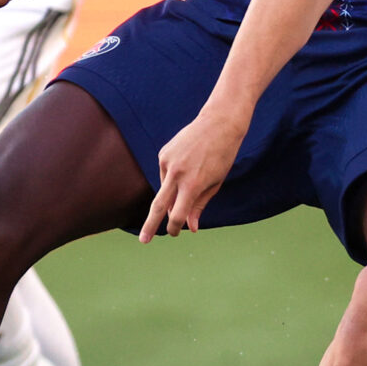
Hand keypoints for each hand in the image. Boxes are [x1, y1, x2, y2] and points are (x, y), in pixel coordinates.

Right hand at [138, 109, 248, 242]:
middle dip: (150, 226)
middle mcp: (177, 174)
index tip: (174, 233)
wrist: (219, 124)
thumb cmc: (222, 156)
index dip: (175, 227)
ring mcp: (167, 162)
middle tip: (144, 241)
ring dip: (174, 192)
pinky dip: (173, 176)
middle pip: (158, 207)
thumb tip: (190, 227)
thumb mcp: (215, 183)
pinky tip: (188, 164)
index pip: (177, 215)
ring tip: (194, 175)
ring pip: (165, 188)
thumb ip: (199, 205)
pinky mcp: (163, 154)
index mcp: (193, 185)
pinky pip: (165, 173)